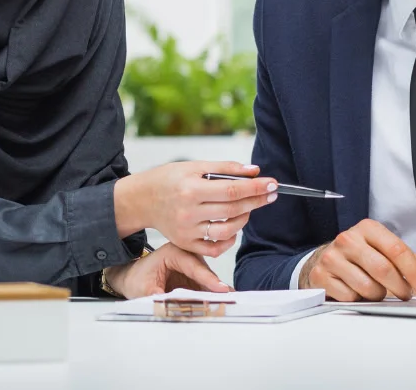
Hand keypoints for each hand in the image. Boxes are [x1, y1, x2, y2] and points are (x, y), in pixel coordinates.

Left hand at [105, 243, 230, 298]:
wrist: (130, 278)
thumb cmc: (136, 279)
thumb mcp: (144, 290)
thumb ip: (160, 298)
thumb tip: (175, 308)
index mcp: (172, 252)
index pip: (194, 266)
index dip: (208, 279)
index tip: (221, 289)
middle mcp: (184, 255)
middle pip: (204, 271)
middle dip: (216, 286)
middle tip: (229, 299)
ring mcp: (189, 265)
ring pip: (206, 279)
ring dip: (214, 292)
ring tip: (228, 304)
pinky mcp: (191, 276)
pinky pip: (203, 286)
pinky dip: (209, 295)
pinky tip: (218, 304)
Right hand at [113, 161, 277, 256]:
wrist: (143, 199)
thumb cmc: (169, 179)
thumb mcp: (194, 166)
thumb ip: (225, 168)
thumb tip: (254, 171)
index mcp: (190, 189)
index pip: (231, 190)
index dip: (255, 187)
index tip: (272, 184)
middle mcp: (188, 212)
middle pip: (232, 209)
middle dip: (256, 200)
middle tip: (271, 193)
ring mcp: (187, 231)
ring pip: (227, 230)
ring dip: (245, 219)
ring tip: (249, 207)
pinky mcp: (186, 244)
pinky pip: (215, 248)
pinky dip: (229, 239)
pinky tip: (234, 227)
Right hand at [299, 218, 415, 300]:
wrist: (325, 259)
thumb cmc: (359, 255)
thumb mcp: (382, 249)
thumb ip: (407, 258)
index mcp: (367, 228)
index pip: (397, 249)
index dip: (415, 272)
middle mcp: (347, 239)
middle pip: (383, 269)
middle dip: (401, 287)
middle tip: (406, 295)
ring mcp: (332, 257)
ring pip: (367, 287)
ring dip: (378, 295)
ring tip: (376, 290)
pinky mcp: (321, 276)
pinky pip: (350, 297)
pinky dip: (358, 299)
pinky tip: (357, 291)